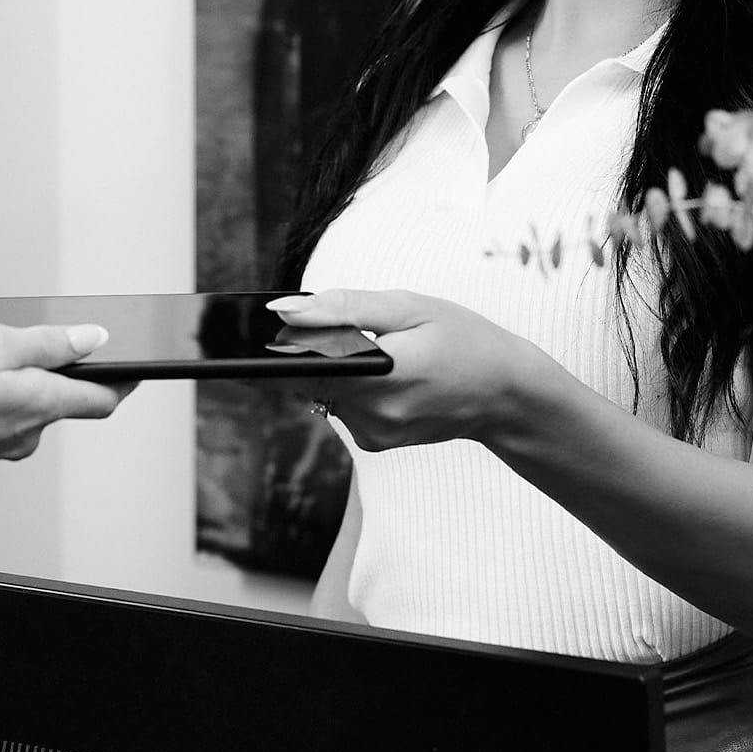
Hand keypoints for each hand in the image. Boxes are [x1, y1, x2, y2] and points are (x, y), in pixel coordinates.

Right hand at [0, 322, 130, 488]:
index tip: (137, 365)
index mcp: (42, 405)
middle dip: (50, 371)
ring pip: (21, 410)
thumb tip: (95, 338)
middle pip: (58, 399)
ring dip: (10, 385)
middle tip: (23, 343)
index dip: (124, 379)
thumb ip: (49, 343)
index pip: (104, 398)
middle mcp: (28, 435)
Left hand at [269, 290, 527, 451]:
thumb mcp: (410, 308)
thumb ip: (345, 308)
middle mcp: (375, 415)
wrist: (506, 395)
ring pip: (323, 392)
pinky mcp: (376, 443)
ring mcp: (375, 435)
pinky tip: (380, 369)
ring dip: (330, 367)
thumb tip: (285, 310)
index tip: (246, 332)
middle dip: (304, 350)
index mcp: (384, 376)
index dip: (271, 349)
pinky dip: (349, 384)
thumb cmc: (464, 339)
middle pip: (308, 379)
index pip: (302, 367)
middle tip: (313, 320)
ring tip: (371, 343)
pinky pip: (342, 406)